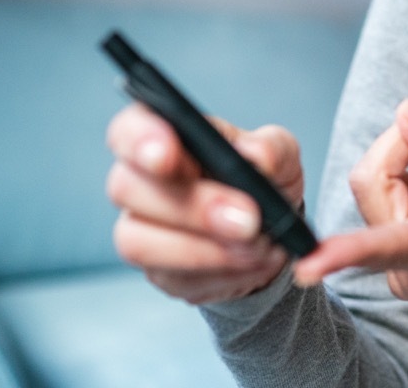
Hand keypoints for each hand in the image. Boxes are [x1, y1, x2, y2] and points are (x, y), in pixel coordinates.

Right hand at [105, 103, 301, 303]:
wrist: (274, 230)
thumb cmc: (263, 176)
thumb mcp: (280, 153)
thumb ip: (271, 149)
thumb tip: (256, 157)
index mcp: (164, 134)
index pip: (128, 128)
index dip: (139, 140)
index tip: (166, 157)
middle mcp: (139, 180)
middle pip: (127, 188)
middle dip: (192, 207)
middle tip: (248, 219)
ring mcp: (141, 230)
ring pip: (138, 243)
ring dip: (205, 250)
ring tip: (258, 245)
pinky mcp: (160, 272)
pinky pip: (174, 278)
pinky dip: (223, 273)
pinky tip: (255, 262)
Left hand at [294, 100, 407, 339]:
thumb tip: (405, 111)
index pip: (384, 247)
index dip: (343, 251)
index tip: (307, 267)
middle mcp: (407, 270)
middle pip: (372, 180)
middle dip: (407, 153)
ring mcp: (397, 270)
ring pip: (382, 187)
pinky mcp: (393, 264)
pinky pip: (390, 202)